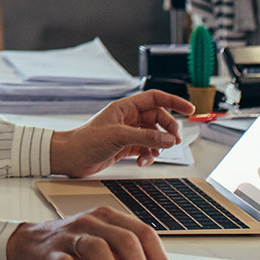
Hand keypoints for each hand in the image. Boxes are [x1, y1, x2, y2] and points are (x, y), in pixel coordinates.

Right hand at [5, 208, 182, 259]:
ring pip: (99, 248)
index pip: (144, 233)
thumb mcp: (110, 249)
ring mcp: (70, 235)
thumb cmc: (72, 247)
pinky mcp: (51, 252)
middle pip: (126, 240)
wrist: (27, 246)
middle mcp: (92, 222)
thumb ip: (141, 259)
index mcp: (110, 218)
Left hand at [49, 89, 193, 177]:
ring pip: (154, 135)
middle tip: (173, 141)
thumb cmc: (85, 141)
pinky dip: (148, 154)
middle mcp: (128, 118)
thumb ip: (146, 136)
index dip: (173, 101)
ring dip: (158, 145)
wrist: (70, 157)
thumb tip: (169, 138)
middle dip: (168, 130)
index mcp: (125, 108)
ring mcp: (127, 132)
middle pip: (158, 118)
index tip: (189, 109)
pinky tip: (143, 161)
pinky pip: (146, 147)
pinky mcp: (125, 146)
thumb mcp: (119, 136)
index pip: (155, 98)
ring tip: (153, 154)